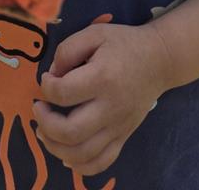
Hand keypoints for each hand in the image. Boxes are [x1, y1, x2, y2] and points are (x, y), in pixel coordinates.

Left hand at [33, 22, 171, 175]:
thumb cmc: (124, 44)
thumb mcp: (94, 33)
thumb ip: (68, 50)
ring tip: (45, 131)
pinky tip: (66, 153)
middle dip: (44, 123)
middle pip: (69, 132)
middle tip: (39, 108)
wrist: (159, 60)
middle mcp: (111, 107)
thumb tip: (52, 75)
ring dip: (54, 147)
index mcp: (102, 78)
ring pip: (81, 154)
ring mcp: (119, 126)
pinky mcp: (124, 136)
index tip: (47, 78)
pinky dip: (79, 165)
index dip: (46, 87)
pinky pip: (100, 163)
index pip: (62, 93)